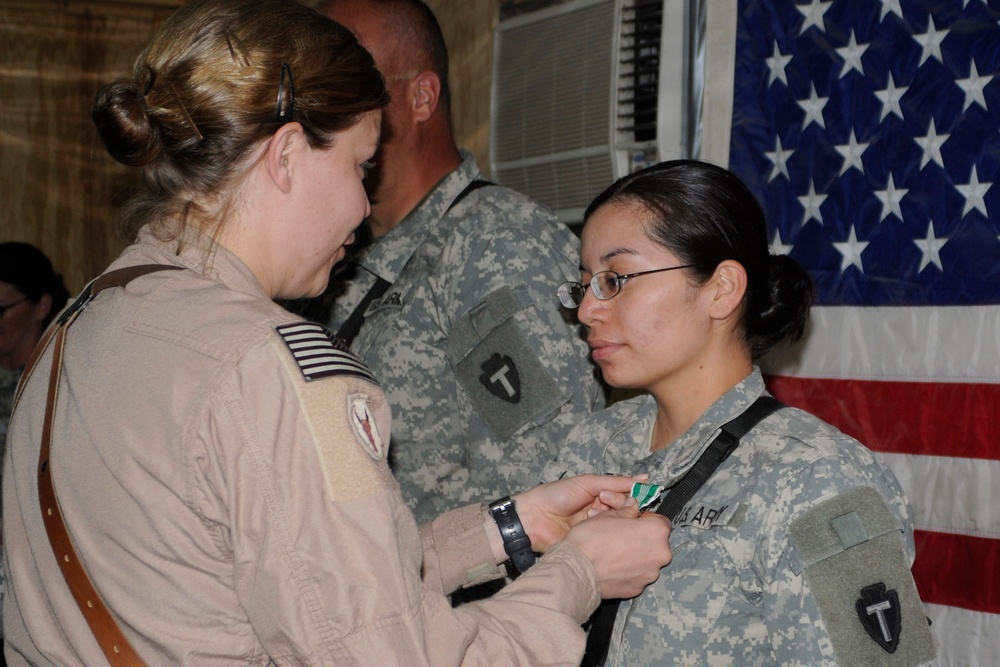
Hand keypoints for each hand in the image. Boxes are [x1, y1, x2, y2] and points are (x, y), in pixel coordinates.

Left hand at [512, 474, 642, 551]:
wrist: (534, 518)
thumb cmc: (557, 495)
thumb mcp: (587, 483)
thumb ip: (615, 482)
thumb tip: (644, 478)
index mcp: (602, 497)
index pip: (627, 498)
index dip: (628, 496)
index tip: (625, 495)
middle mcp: (603, 514)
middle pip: (625, 513)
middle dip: (617, 507)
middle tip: (602, 503)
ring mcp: (598, 530)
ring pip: (617, 526)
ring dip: (608, 519)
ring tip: (592, 514)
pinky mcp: (594, 545)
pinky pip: (607, 541)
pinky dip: (604, 534)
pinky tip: (597, 529)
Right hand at [565, 507, 671, 598]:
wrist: (576, 570)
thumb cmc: (592, 539)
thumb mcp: (610, 515)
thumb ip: (628, 510)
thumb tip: (632, 507)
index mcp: (657, 531)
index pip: (661, 521)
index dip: (645, 519)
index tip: (634, 520)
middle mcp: (660, 554)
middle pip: (656, 543)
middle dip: (642, 538)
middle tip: (622, 536)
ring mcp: (650, 574)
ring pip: (647, 560)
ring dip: (636, 555)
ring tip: (614, 552)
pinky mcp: (638, 588)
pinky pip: (637, 575)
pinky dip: (628, 570)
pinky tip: (612, 566)